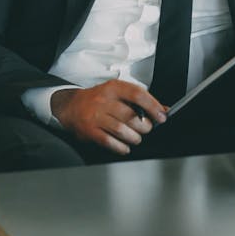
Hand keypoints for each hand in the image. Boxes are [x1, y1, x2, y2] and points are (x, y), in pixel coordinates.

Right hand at [51, 81, 167, 154]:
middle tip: (146, 129)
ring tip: (136, 138)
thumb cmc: (99, 100)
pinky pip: (109, 142)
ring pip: (122, 130)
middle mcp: (104, 100)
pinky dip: (121, 147)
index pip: (138, 94)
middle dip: (144, 126)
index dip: (153, 106)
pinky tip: (124, 146)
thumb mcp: (118, 93)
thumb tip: (163, 110)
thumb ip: (140, 101)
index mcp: (114, 88)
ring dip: (134, 138)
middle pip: (131, 115)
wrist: (71, 106)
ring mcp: (95, 116)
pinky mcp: (90, 131)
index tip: (162, 117)